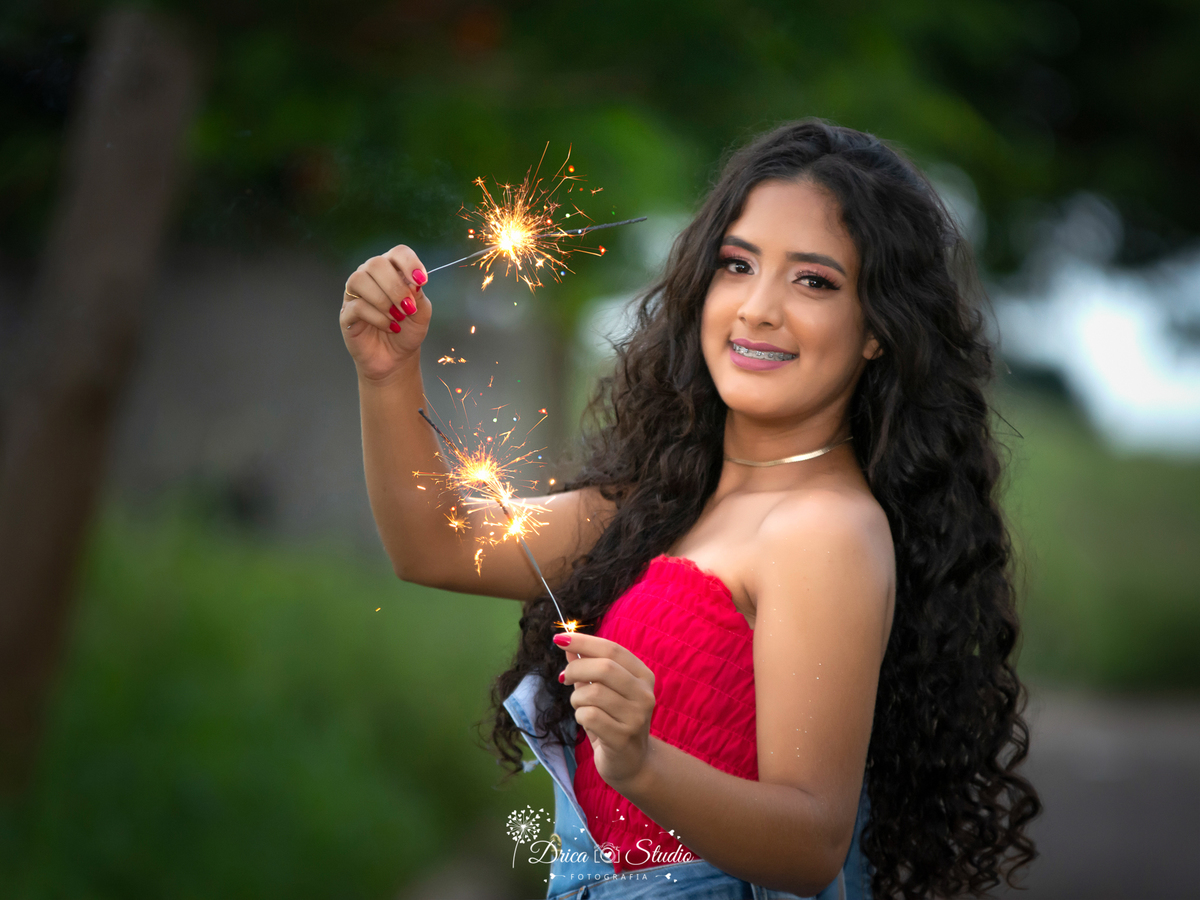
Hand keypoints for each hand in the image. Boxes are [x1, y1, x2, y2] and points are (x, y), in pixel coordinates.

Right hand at [340, 244, 431, 382]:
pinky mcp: (347, 313)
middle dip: (396, 286)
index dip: (409, 262)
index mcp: (392, 271)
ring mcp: (356, 294)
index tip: (421, 281)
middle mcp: (371, 277)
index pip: (397, 253)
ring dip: (383, 300)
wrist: (396, 358)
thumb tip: (412, 283)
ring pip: (360, 279)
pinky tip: (389, 327)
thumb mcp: (422, 313)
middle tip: (408, 308)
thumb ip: (418, 296)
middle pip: (376, 263)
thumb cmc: (408, 331)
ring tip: (397, 318)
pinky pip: (357, 306)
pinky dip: (377, 317)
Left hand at [556, 631, 655, 790]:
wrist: (631, 763)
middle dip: (576, 669)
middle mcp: (644, 694)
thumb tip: (567, 643)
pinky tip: (587, 722)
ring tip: (580, 706)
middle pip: (604, 668)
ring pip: (593, 693)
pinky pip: (589, 716)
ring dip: (576, 698)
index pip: (612, 649)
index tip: (559, 638)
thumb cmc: (614, 720)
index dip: (583, 641)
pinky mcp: (623, 738)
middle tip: (564, 678)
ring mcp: (636, 717)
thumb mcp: (603, 690)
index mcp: (643, 676)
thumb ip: (587, 666)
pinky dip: (580, 716)